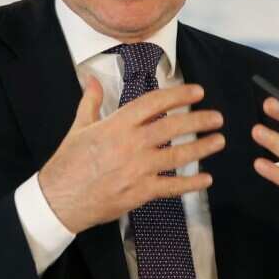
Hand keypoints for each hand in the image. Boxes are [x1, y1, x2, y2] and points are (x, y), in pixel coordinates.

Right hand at [39, 77, 225, 233]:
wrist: (59, 198)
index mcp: (117, 124)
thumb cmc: (68, 162)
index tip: (198, 91)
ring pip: (178, 156)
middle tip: (217, 117)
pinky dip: (191, 184)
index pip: (154, 102)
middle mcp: (131, 144)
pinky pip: (171, 187)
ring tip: (218, 141)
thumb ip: (91, 101)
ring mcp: (137, 169)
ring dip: (202, 147)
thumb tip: (93, 80)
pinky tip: (206, 178)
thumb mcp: (79, 126)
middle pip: (172, 127)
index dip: (179, 95)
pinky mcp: (140, 192)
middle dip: (198, 120)